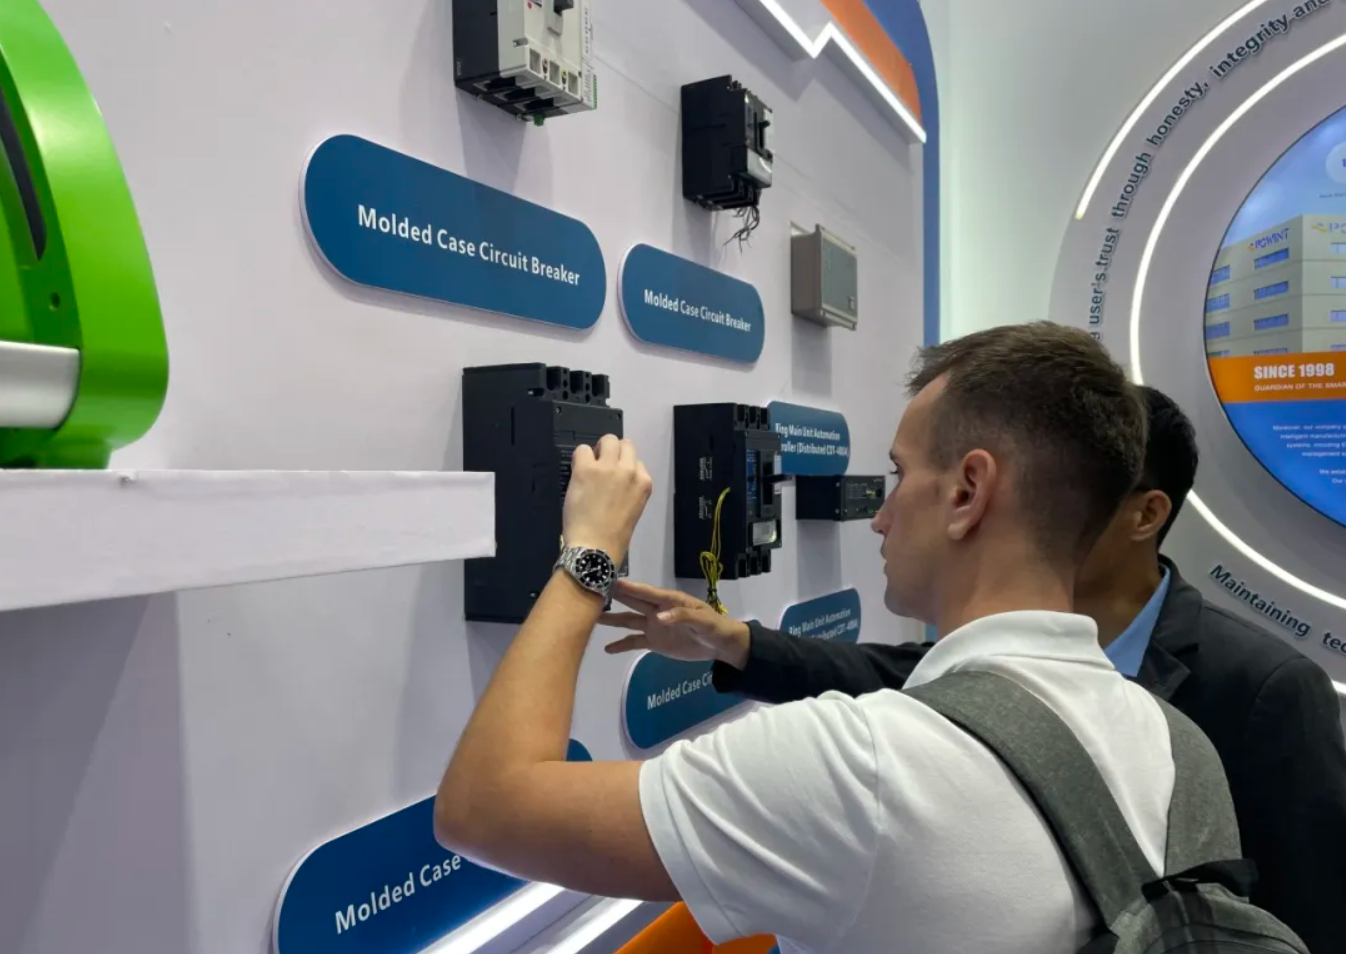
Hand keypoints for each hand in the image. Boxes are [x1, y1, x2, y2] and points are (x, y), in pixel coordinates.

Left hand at [563, 435, 652, 565]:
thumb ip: (628, 489)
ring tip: (590, 468)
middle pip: (625, 444)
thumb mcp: (632, 509)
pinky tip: (578, 474)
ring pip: (608, 440)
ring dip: (598, 451)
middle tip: (601, 467)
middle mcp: (630, 471)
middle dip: (613, 452)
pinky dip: (579, 458)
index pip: (636, 461)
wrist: (595, 547)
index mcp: (644, 483)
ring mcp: (608, 468)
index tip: (614, 480)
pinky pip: (582, 449)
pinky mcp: (587, 469)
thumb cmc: (613, 536)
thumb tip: (614, 479)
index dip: (623, 468)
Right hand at [600, 580, 751, 668]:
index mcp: (669, 601)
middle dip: (615, 596)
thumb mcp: (702, 622)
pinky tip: (607, 648)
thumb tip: (658, 618)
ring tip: (592, 617)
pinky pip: (634, 642)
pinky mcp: (654, 642)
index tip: (611, 581)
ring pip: (628, 620)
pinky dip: (620, 645)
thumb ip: (682, 617)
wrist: (720, 645)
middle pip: (633, 602)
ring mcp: (653, 626)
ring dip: (612, 619)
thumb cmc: (714, 628)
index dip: (630, 587)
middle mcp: (657, 611)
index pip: (646, 592)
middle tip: (593, 589)